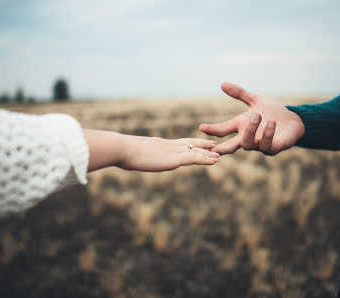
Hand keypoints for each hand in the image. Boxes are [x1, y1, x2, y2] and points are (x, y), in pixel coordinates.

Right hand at [85, 130, 218, 171]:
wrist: (121, 148)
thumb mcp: (129, 154)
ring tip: (219, 154)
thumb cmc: (120, 152)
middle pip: (189, 144)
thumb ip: (132, 156)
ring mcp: (171, 151)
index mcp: (158, 144)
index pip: (177, 142)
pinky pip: (194, 158)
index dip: (189, 143)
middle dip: (202, 145)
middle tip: (214, 145)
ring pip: (195, 150)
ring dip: (208, 153)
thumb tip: (126, 159)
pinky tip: (214, 161)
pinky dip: (205, 159)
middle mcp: (167, 145)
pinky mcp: (173, 159)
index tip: (197, 142)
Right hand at [199, 82, 304, 154]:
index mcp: (240, 126)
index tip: (201, 127)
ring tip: (256, 116)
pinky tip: (271, 123)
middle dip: (222, 148)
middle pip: (230, 146)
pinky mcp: (272, 148)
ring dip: (251, 130)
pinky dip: (267, 134)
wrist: (293, 119)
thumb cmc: (272, 111)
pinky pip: (266, 145)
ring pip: (248, 144)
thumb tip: (222, 83)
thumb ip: (240, 93)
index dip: (212, 129)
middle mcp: (247, 137)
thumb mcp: (255, 100)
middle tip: (215, 147)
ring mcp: (259, 144)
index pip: (223, 130)